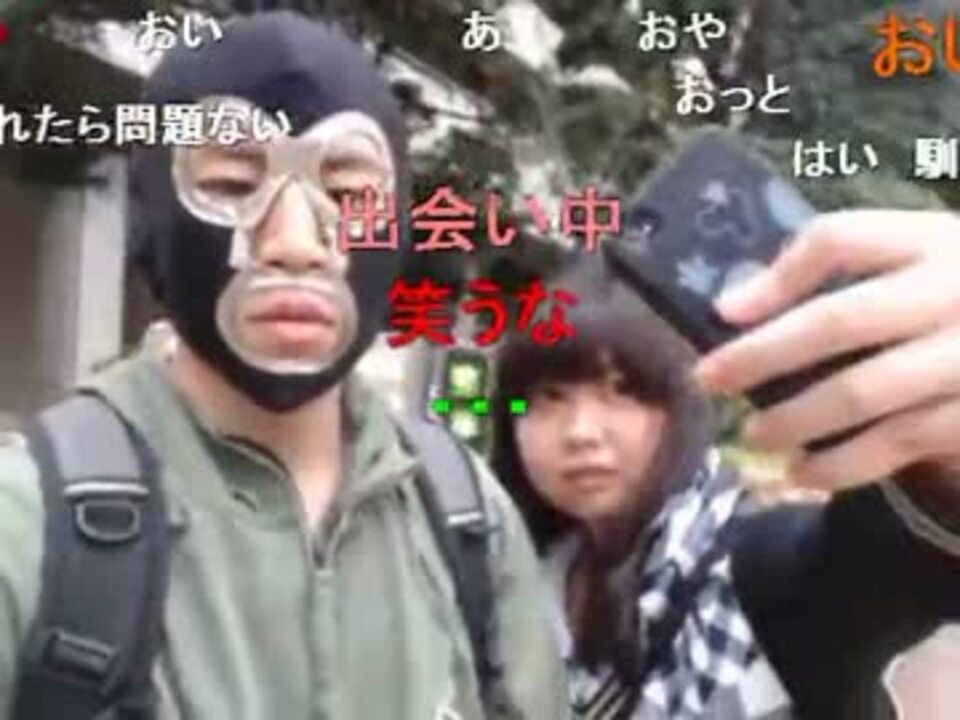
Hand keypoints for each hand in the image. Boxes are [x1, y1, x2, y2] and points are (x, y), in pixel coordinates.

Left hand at [694, 210, 959, 489]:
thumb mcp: (924, 263)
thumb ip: (843, 268)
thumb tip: (735, 304)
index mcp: (932, 242)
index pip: (842, 238)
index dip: (777, 275)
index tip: (722, 312)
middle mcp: (952, 292)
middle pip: (839, 319)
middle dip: (762, 354)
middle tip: (708, 380)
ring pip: (863, 390)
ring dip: (796, 418)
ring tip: (752, 438)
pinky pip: (899, 442)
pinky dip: (842, 464)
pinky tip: (802, 474)